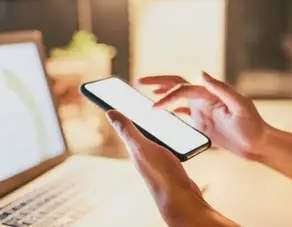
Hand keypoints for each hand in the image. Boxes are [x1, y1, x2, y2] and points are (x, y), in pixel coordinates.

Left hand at [106, 110, 237, 226]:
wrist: (182, 199)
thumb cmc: (162, 172)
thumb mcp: (142, 146)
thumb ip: (127, 130)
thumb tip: (109, 111)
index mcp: (135, 147)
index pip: (124, 124)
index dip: (119, 108)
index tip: (114, 93)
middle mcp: (142, 154)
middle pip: (138, 129)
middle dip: (136, 114)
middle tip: (134, 98)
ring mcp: (155, 159)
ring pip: (153, 137)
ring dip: (154, 125)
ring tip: (156, 112)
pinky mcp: (169, 164)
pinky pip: (166, 145)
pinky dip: (168, 136)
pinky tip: (175, 133)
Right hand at [137, 72, 270, 159]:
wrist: (259, 144)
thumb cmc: (253, 126)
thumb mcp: (240, 106)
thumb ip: (221, 89)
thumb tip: (200, 73)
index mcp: (211, 92)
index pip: (183, 90)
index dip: (166, 98)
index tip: (152, 109)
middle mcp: (204, 97)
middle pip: (176, 84)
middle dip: (157, 81)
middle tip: (138, 81)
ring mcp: (202, 109)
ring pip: (177, 96)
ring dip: (161, 93)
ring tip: (144, 92)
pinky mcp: (202, 121)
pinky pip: (182, 112)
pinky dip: (169, 111)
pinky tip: (159, 114)